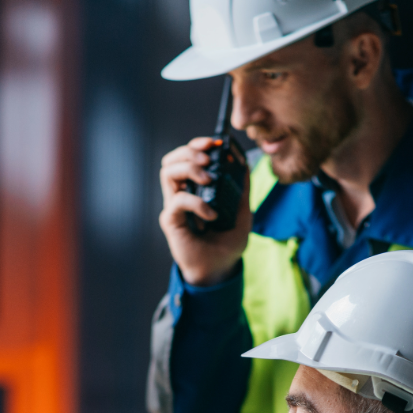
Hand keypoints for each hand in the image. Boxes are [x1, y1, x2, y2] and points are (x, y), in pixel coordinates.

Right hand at [158, 136, 250, 285]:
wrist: (219, 269)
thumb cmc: (227, 243)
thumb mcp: (242, 211)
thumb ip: (241, 188)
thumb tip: (244, 162)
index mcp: (196, 188)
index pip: (188, 157)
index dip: (199, 144)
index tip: (217, 143)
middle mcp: (182, 194)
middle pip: (172, 159)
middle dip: (190, 151)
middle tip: (208, 158)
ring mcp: (174, 206)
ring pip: (167, 172)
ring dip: (189, 168)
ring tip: (208, 178)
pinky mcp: (171, 220)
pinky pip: (179, 201)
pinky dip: (197, 203)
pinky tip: (211, 215)